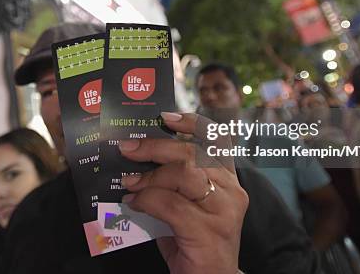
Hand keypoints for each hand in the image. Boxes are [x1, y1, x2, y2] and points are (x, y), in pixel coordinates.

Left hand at [119, 112, 247, 273]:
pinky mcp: (209, 231)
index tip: (165, 117)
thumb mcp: (187, 204)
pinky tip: (134, 204)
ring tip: (129, 182)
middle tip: (128, 148)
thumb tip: (137, 159)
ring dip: (149, 176)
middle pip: (193, 153)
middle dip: (155, 146)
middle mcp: (231, 191)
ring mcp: (223, 210)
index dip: (192, 123)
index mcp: (228, 180)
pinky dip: (146, 200)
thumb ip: (173, 182)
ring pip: (183, 175)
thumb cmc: (194, 241)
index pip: (217, 139)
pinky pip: (170, 205)